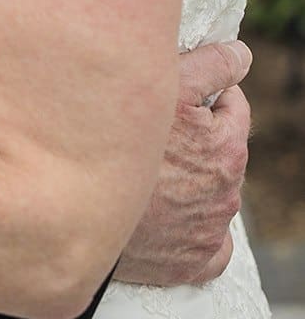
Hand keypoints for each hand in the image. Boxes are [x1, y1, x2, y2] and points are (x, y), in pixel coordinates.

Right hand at [116, 40, 251, 285]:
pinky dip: (195, 227)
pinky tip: (169, 211)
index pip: (233, 105)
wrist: (77, 205)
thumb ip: (212, 66)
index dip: (204, 94)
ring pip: (211, 191)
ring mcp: (210, 231)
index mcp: (226, 148)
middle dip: (198, 136)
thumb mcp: (166, 86)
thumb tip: (242, 56)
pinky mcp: (193, 262)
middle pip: (222, 148)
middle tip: (155, 131)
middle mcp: (226, 193)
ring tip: (150, 167)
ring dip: (192, 176)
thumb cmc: (119, 136)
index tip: (173, 98)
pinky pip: (209, 244)